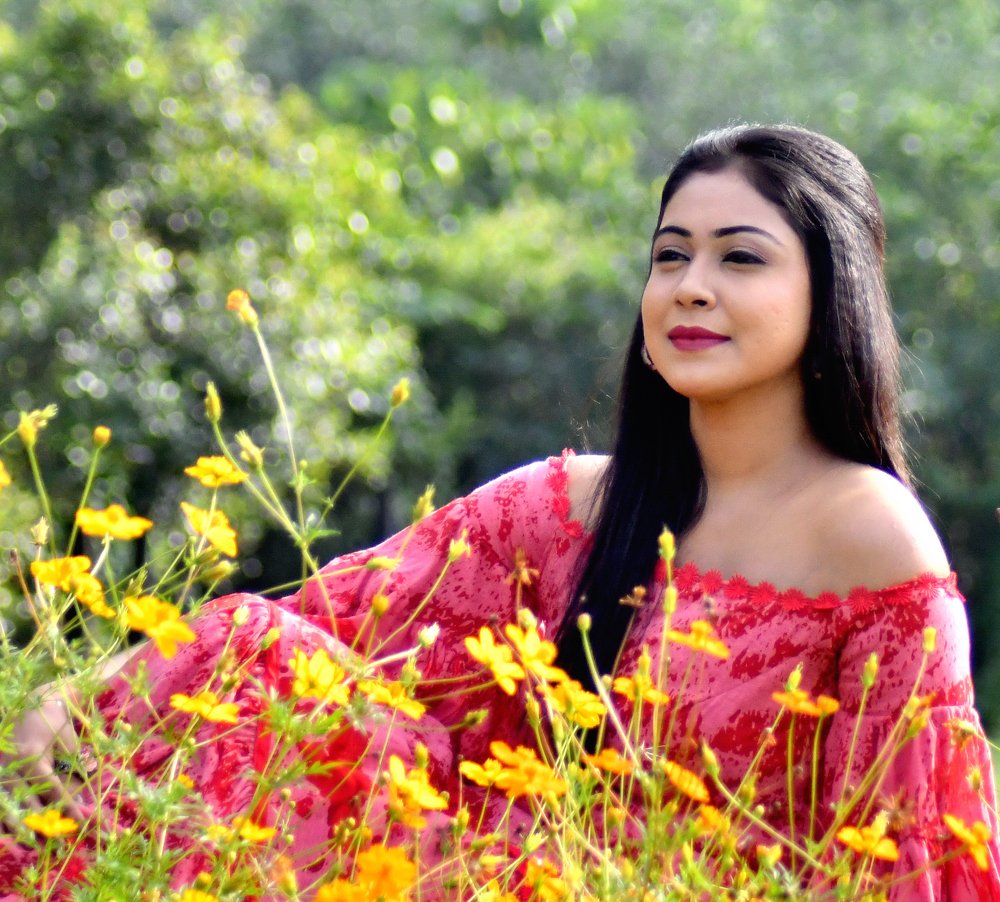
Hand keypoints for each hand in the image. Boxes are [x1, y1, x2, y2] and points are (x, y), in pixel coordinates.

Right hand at [1, 688, 87, 831]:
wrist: (33, 700)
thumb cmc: (56, 721)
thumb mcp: (68, 743)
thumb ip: (72, 769)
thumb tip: (79, 800)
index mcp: (33, 757)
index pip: (51, 790)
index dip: (66, 807)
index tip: (80, 822)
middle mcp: (12, 765)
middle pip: (24, 803)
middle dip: (40, 825)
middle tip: (55, 841)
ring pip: (5, 805)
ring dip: (18, 827)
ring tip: (32, 844)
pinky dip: (4, 816)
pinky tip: (11, 832)